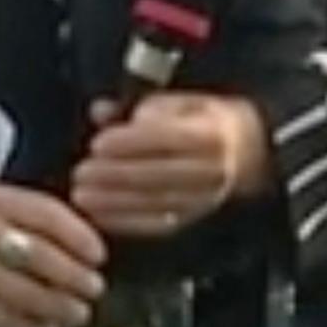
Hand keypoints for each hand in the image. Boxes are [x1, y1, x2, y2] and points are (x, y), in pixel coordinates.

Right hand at [0, 182, 105, 326]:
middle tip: (93, 287)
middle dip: (74, 277)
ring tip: (76, 313)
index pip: (46, 215)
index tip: (97, 253)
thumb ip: (28, 213)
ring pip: (23, 292)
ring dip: (57, 307)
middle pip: (40, 257)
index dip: (78, 236)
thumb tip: (76, 239)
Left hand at [74, 94, 275, 238]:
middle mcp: (211, 169)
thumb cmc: (200, 121)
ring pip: (154, 202)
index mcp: (209, 132)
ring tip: (81, 195)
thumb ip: (139, 106)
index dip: (130, 143)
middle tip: (81, 173)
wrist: (244, 151)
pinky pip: (156, 224)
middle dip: (114, 176)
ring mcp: (203, 198)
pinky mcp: (192, 218)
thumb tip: (102, 112)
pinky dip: (124, 221)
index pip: (167, 138)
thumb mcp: (179, 101)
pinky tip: (98, 215)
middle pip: (157, 174)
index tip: (98, 143)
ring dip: (114, 202)